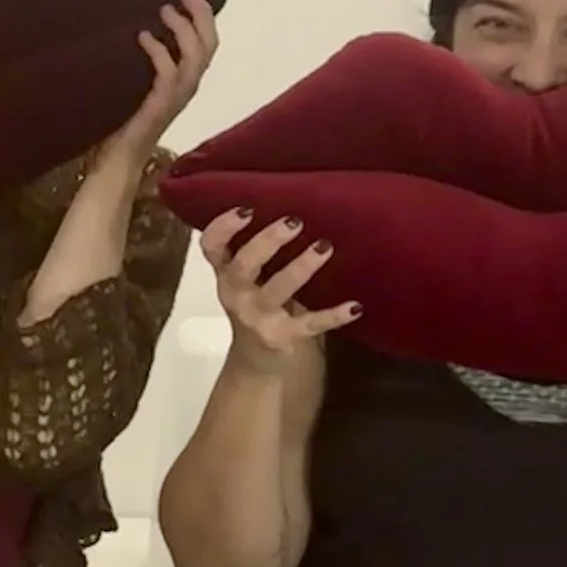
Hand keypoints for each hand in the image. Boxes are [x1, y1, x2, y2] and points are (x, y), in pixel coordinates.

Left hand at [93, 0, 219, 177]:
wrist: (115, 160)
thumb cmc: (122, 121)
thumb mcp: (135, 80)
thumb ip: (143, 57)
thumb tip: (135, 23)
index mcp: (183, 79)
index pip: (205, 41)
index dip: (205, 13)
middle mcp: (186, 87)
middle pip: (209, 45)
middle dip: (201, 14)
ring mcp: (175, 98)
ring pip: (195, 57)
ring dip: (183, 29)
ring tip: (165, 10)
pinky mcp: (159, 108)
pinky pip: (168, 75)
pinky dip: (158, 53)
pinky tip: (143, 38)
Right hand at [200, 209, 357, 372]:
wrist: (259, 366)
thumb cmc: (260, 307)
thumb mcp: (250, 279)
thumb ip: (258, 250)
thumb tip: (294, 200)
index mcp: (226, 274)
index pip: (211, 247)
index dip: (222, 227)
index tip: (246, 208)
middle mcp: (236, 295)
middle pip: (243, 265)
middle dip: (267, 242)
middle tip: (295, 221)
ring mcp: (258, 318)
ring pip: (276, 291)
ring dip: (300, 268)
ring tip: (324, 246)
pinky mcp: (283, 338)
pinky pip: (310, 325)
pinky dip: (333, 315)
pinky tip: (355, 306)